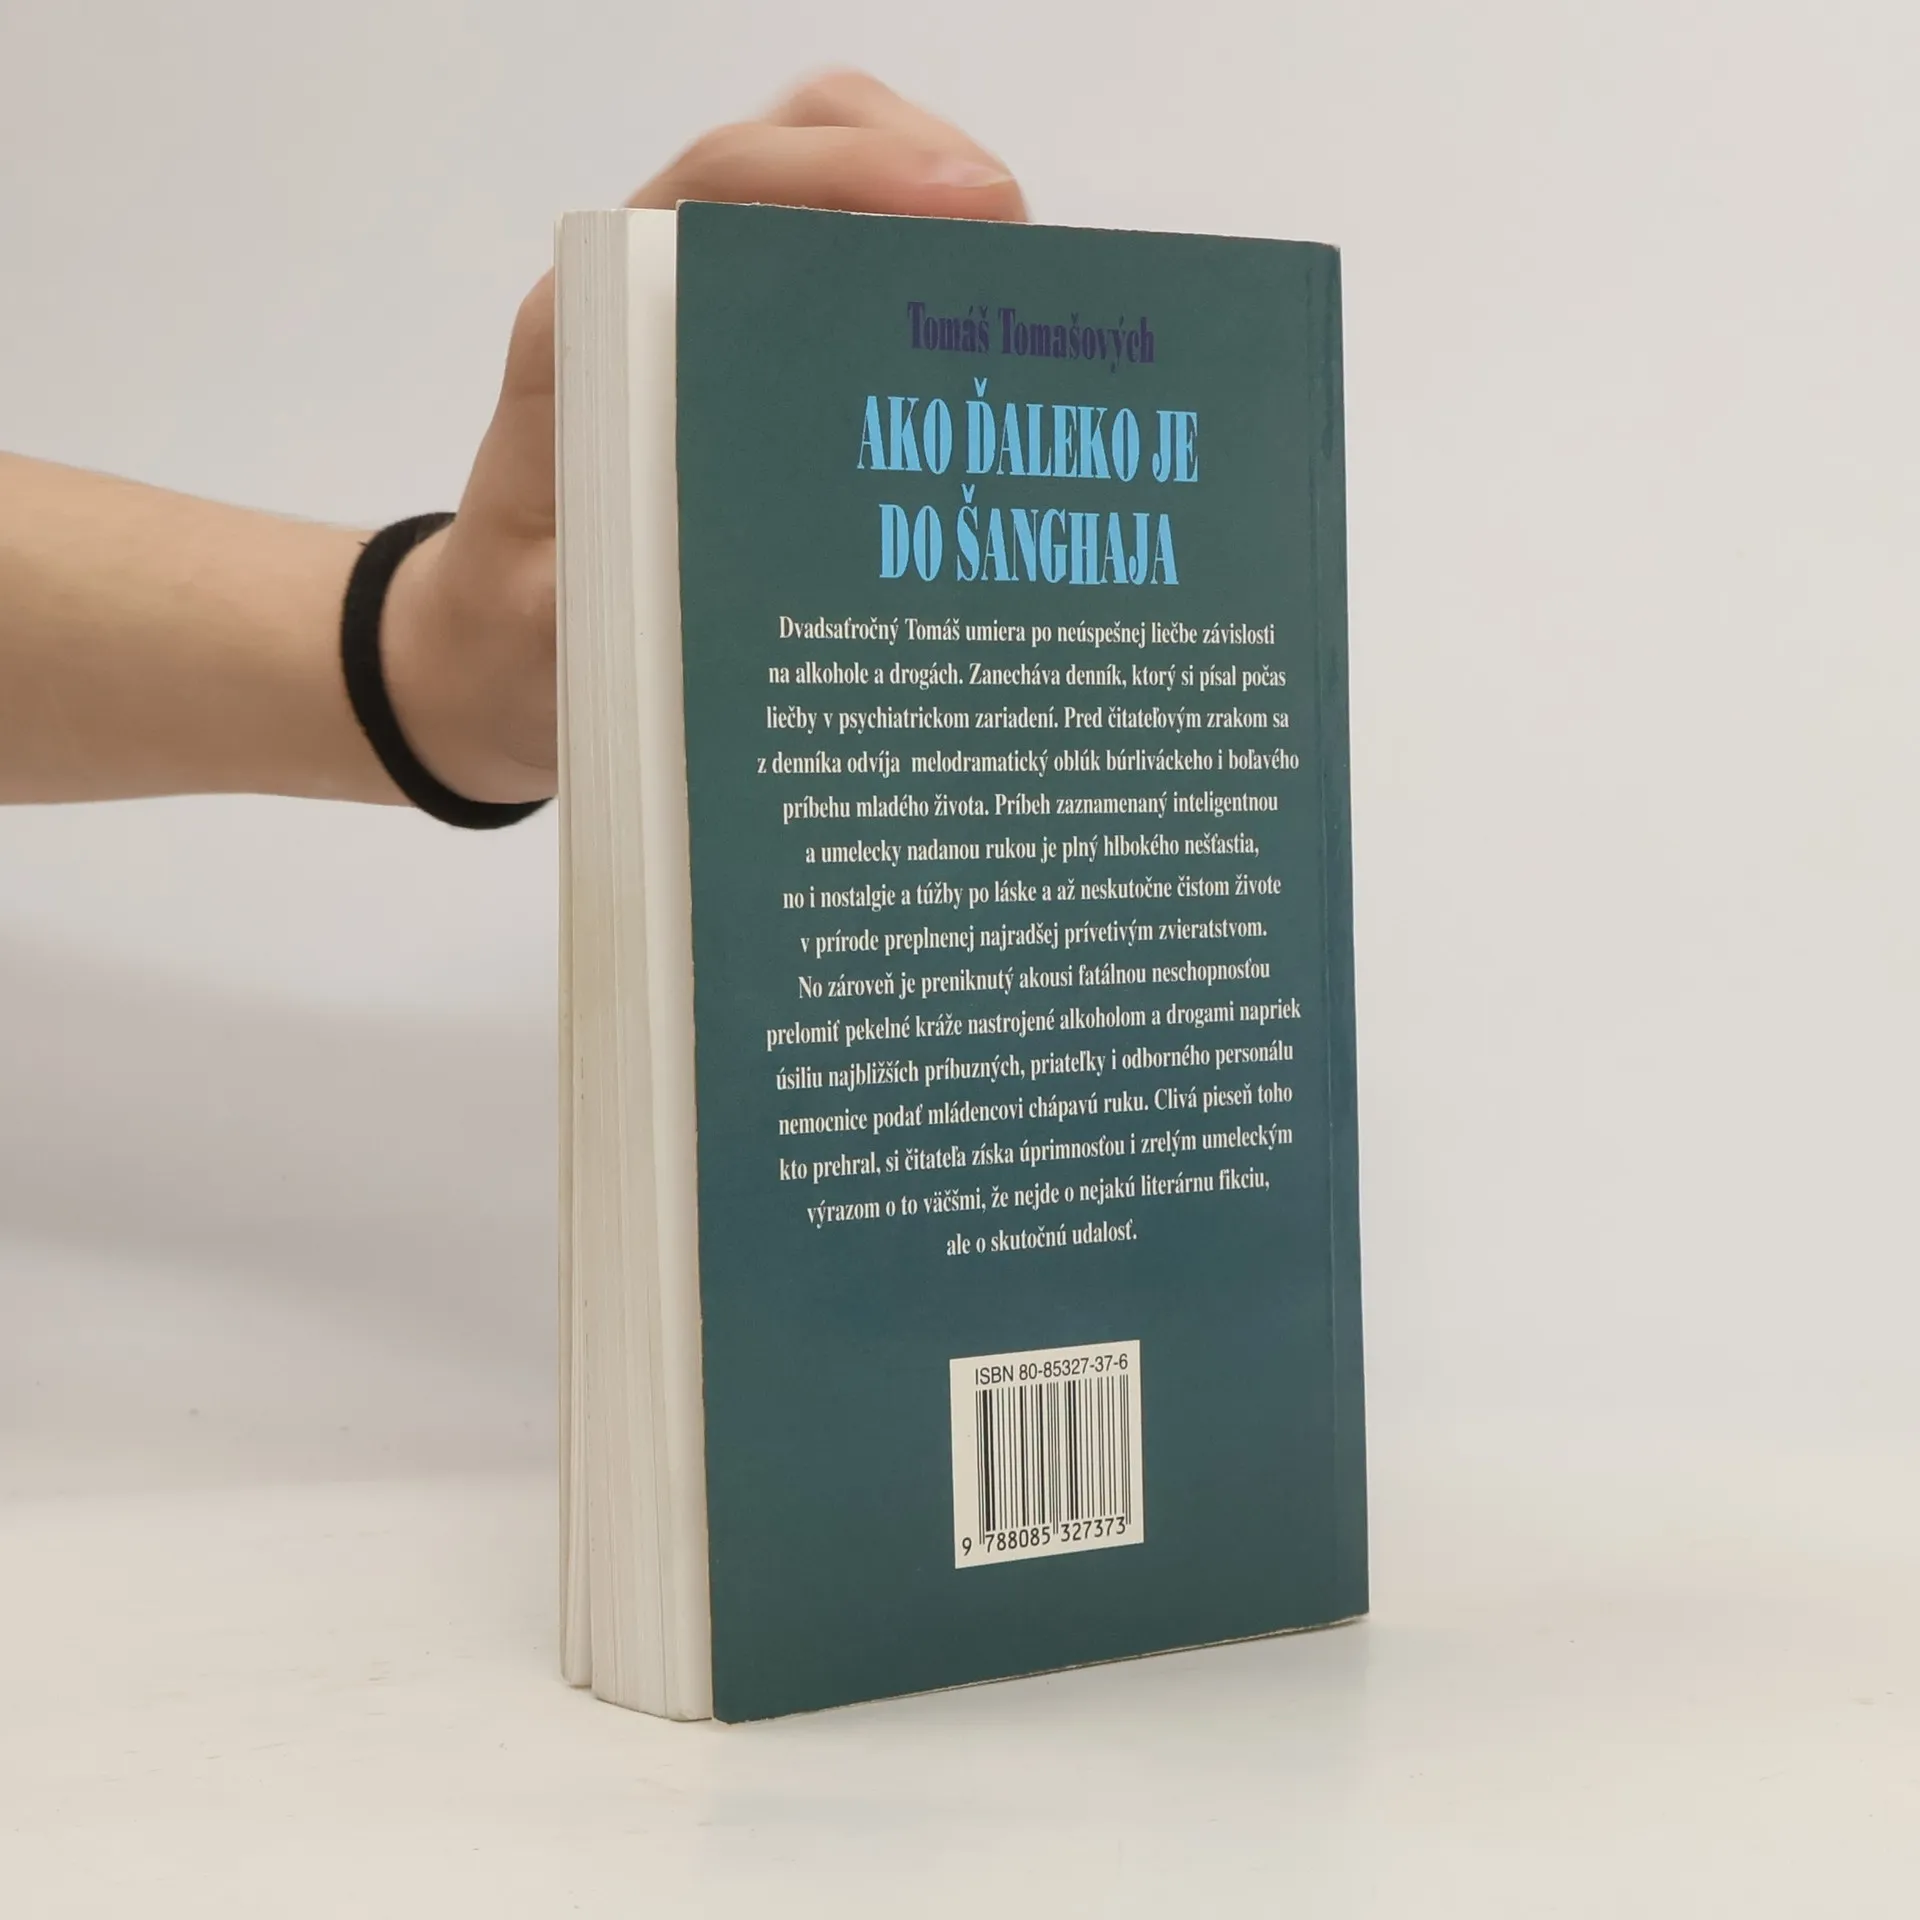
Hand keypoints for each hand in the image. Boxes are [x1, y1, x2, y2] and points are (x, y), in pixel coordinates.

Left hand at [383, 71, 1026, 804]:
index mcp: (590, 333)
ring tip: (1024, 296)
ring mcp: (702, 327)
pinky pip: (839, 290)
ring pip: (827, 207)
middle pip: (789, 153)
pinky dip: (919, 292)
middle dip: (915, 166)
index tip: (963, 204)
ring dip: (930, 222)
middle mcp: (645, 299)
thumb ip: (590, 600)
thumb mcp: (541, 629)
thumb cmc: (516, 632)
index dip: (844, 174)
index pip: (720, 189)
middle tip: (1022, 251)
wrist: (492, 654)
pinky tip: (983, 358)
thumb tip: (694, 579)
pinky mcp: (742, 370)